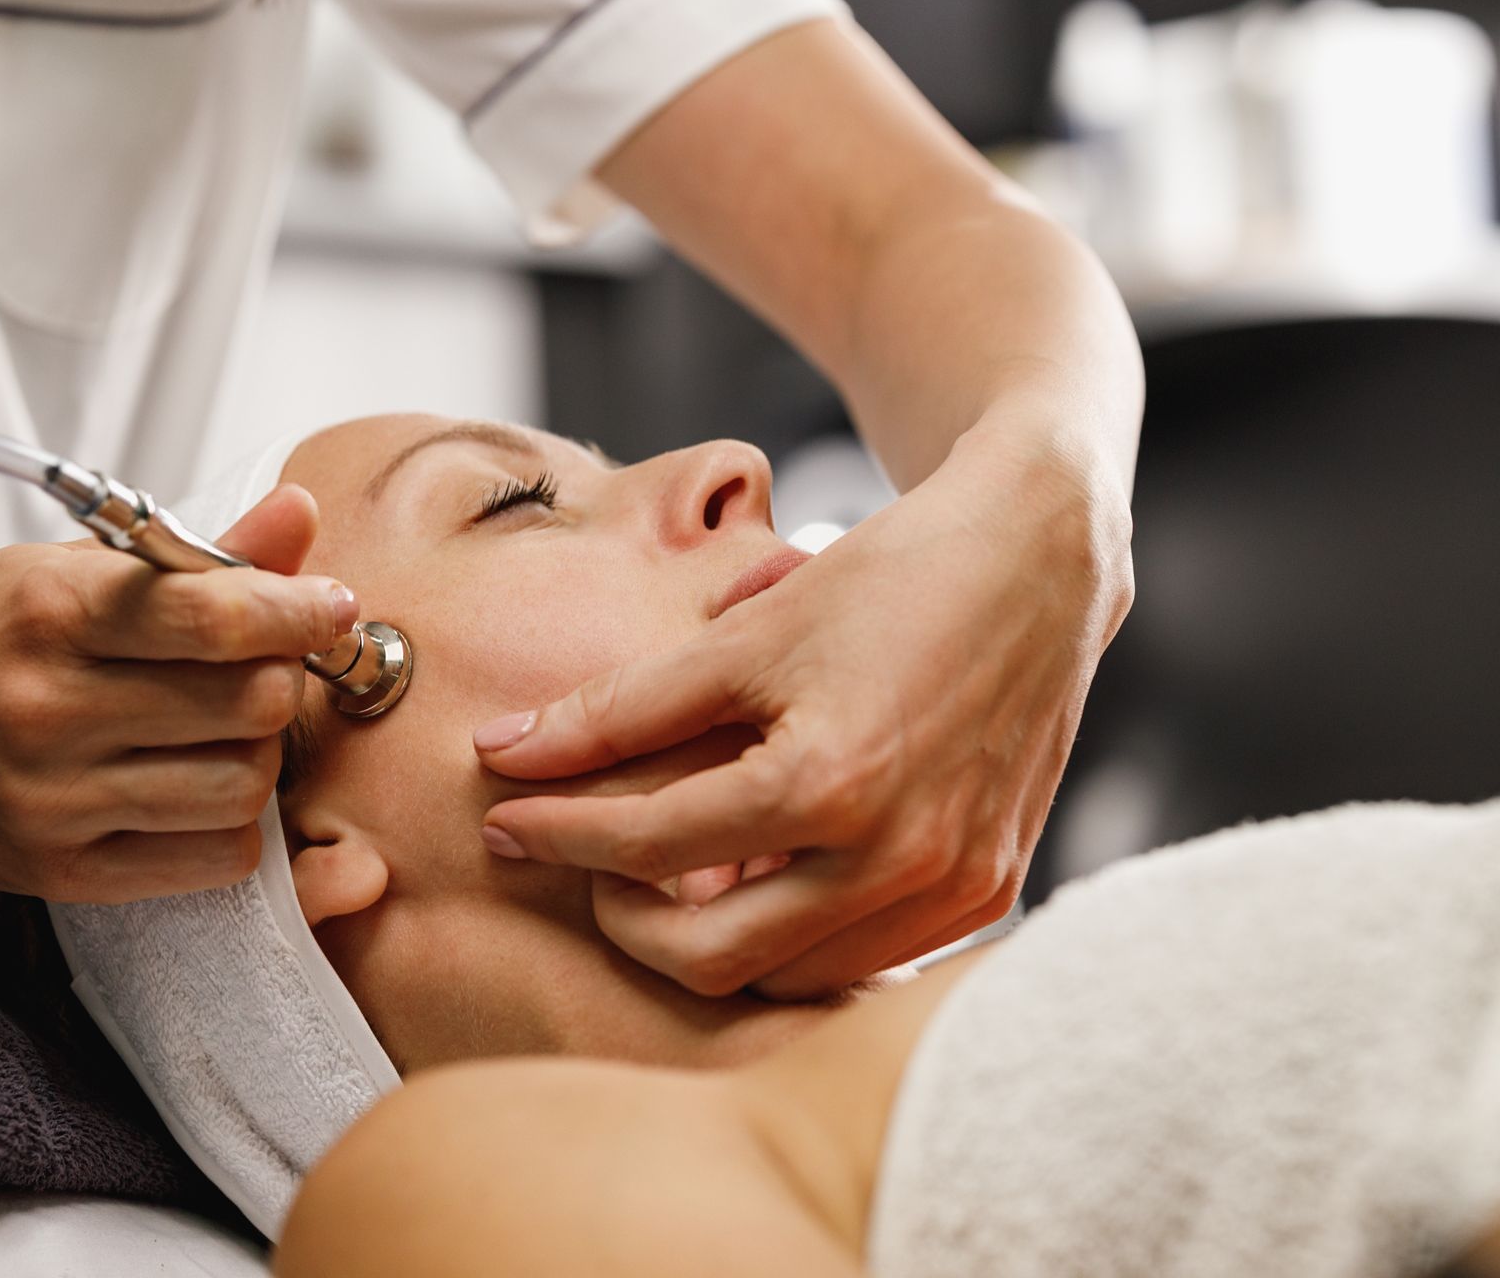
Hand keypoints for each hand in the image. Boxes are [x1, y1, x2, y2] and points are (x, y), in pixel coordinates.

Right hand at [0, 484, 354, 901]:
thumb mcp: (68, 568)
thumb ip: (195, 555)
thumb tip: (300, 513)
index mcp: (52, 612)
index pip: (217, 617)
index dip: (299, 612)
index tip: (329, 606)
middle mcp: (49, 709)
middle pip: (249, 704)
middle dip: (279, 679)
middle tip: (263, 667)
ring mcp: (54, 800)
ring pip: (243, 787)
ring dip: (259, 754)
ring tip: (224, 729)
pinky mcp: (63, 871)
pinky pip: (212, 860)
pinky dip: (233, 824)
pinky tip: (199, 786)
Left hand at [473, 437, 1133, 998]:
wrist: (1038, 560)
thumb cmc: (884, 580)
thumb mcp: (741, 638)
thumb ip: (616, 709)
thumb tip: (501, 753)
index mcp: (826, 783)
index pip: (649, 846)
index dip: (557, 833)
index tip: (504, 818)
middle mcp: (897, 857)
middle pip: (708, 958)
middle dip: (624, 919)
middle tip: (588, 864)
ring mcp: (952, 888)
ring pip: (786, 979)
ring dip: (708, 941)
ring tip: (669, 871)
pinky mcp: (987, 893)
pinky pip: (862, 961)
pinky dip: (795, 939)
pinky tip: (762, 880)